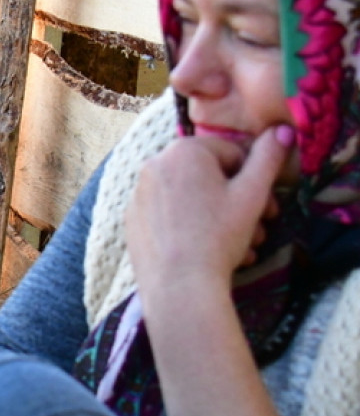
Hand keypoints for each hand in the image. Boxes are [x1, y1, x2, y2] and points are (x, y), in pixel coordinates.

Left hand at [125, 124, 293, 298]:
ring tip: (240, 246)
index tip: (268, 207)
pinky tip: (208, 250)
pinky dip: (189, 227)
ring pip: (190, 198)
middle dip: (238, 202)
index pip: (231, 154)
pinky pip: (168, 216)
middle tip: (260, 228)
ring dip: (219, 218)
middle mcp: (153, 165)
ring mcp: (138, 194)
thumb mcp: (253, 194)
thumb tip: (282, 130)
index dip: (254, 180)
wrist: (179, 286)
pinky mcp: (132, 220)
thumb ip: (268, 158)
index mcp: (182, 150)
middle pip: (208, 177)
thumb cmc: (218, 236)